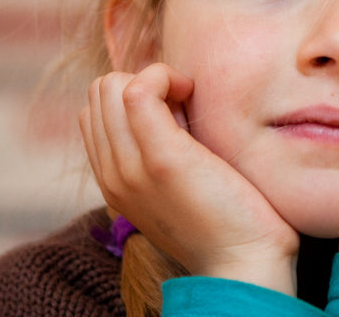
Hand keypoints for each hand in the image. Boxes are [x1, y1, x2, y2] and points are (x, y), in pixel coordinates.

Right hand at [79, 62, 299, 293]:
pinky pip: (137, 89)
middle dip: (142, 83)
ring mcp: (131, 167)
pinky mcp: (161, 158)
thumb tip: (172, 98)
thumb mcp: (178, 180)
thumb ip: (161, 147)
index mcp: (112, 180)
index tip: (177, 112)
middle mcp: (112, 174)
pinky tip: (191, 93)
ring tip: (189, 106)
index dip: (134, 95)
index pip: (95, 111)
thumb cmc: (225, 216)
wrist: (244, 263)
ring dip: (154, 79)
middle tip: (186, 107)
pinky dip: (164, 76)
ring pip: (110, 86)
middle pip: (99, 91)